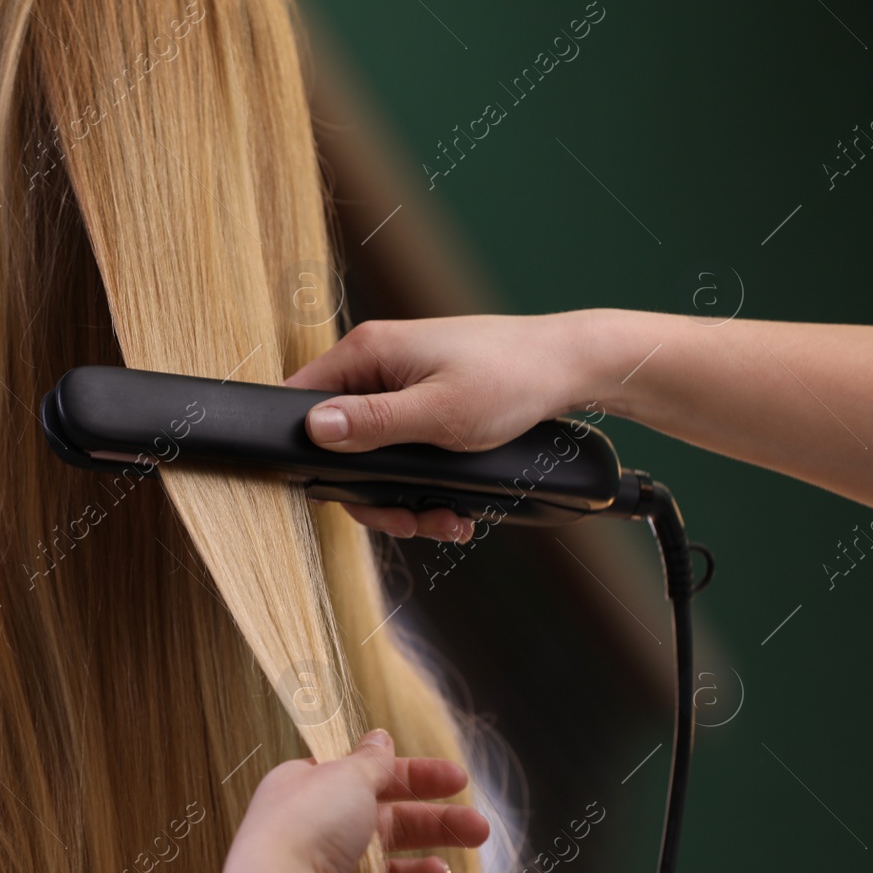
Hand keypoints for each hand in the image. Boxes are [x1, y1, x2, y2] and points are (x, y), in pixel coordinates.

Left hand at [218, 729, 489, 872]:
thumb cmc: (307, 827)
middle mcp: (313, 835)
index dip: (415, 778)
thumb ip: (370, 761)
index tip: (458, 780)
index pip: (370, 779)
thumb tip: (379, 738)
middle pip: (387, 828)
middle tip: (480, 829)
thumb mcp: (346, 777)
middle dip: (436, 828)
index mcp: (310, 791)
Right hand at [286, 312, 591, 541]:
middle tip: (408, 520)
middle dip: (372, 493)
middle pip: (338, 441)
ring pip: (373, 454)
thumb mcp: (438, 413)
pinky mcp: (421, 399)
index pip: (301, 401)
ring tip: (442, 519)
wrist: (571, 367)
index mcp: (367, 352)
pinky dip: (422, 483)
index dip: (311, 453)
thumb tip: (315, 428)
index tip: (344, 493)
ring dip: (403, 496)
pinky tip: (450, 506)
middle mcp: (376, 363)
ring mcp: (399, 382)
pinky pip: (402, 450)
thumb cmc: (511, 379)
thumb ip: (372, 423)